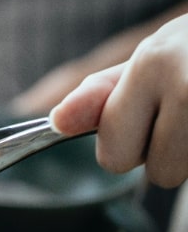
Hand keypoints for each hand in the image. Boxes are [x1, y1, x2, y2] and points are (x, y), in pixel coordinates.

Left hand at [49, 14, 187, 187]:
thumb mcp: (150, 57)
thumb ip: (103, 94)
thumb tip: (57, 122)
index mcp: (152, 65)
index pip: (114, 152)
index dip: (123, 147)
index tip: (142, 123)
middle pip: (158, 172)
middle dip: (166, 152)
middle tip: (183, 113)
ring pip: (187, 174)